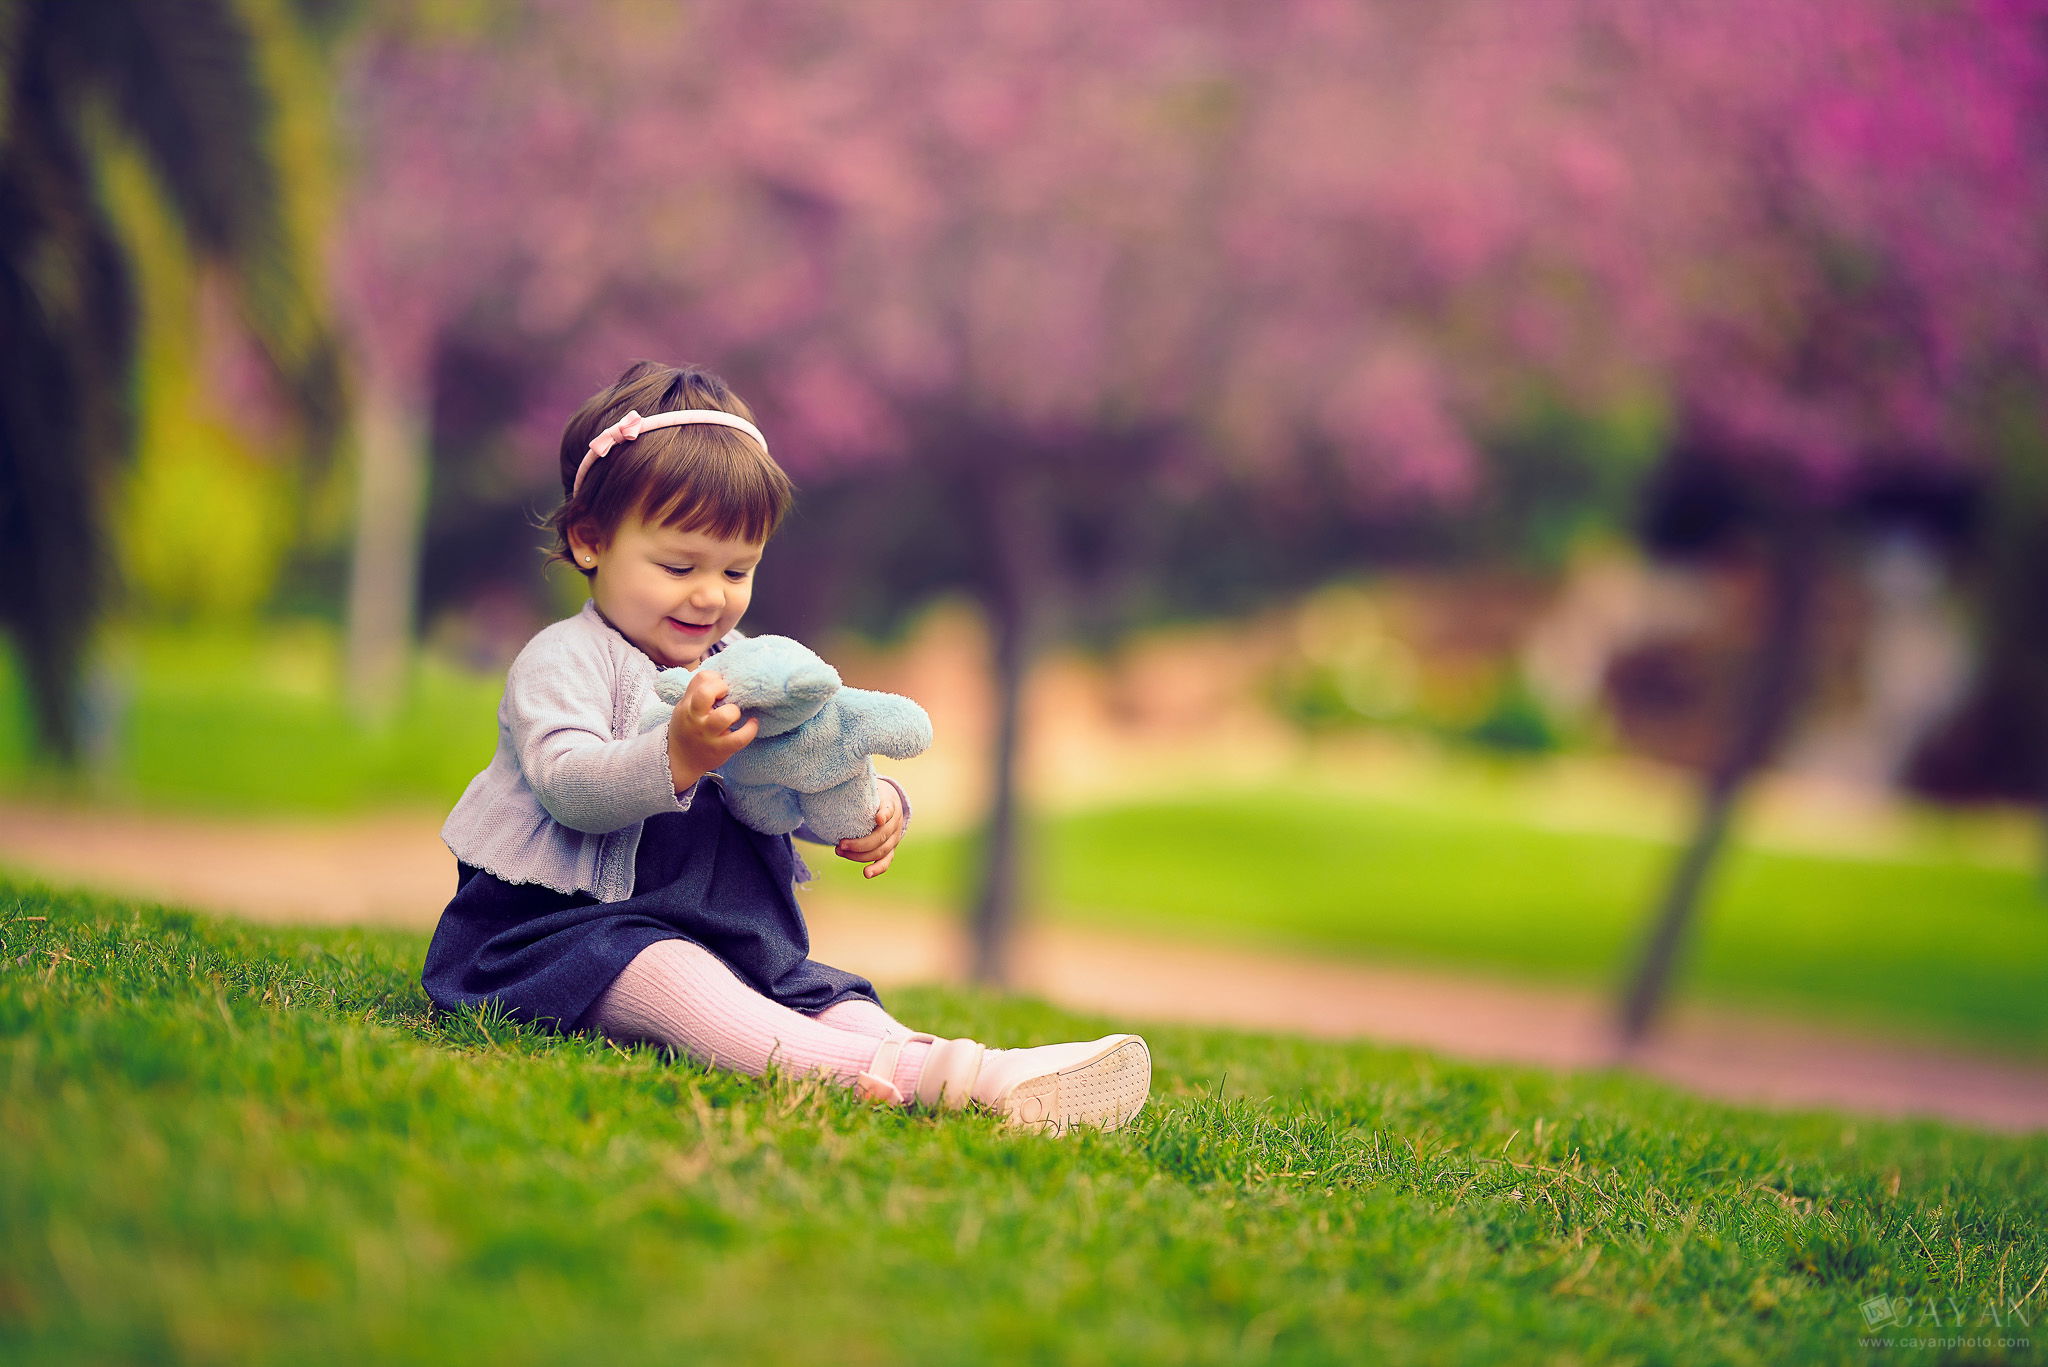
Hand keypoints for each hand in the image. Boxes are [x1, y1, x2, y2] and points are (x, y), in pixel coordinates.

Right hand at [667, 670, 756, 791]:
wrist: (678, 760)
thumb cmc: (687, 728)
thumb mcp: (685, 707)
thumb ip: (698, 691)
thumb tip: (721, 674)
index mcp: (687, 704)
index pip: (701, 678)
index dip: (715, 678)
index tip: (721, 687)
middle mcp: (696, 718)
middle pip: (706, 693)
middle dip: (721, 688)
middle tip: (727, 696)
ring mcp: (708, 734)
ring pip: (724, 715)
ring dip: (735, 711)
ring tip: (735, 714)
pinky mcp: (720, 749)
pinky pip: (740, 738)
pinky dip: (750, 729)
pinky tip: (752, 723)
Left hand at [836, 779, 903, 878]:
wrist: (888, 803)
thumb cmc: (872, 795)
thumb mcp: (867, 788)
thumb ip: (856, 788)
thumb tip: (830, 784)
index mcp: (890, 804)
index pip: (889, 809)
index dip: (884, 814)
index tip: (878, 818)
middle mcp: (895, 823)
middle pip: (880, 836)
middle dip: (860, 843)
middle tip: (840, 843)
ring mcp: (894, 838)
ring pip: (880, 851)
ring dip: (859, 855)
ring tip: (840, 851)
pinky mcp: (890, 849)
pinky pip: (886, 861)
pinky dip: (877, 868)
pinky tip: (866, 873)